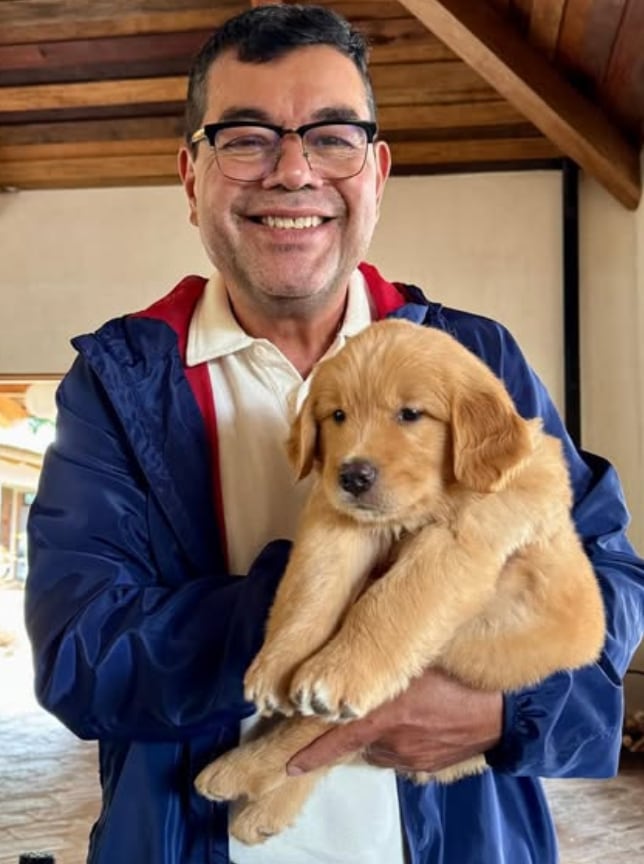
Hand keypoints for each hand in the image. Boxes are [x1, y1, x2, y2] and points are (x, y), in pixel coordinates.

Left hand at [287, 668, 501, 774]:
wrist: (508, 710)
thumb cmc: (463, 672)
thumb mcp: (420, 654)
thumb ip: (384, 652)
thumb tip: (357, 632)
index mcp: (387, 713)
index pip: (336, 738)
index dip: (310, 752)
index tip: (289, 763)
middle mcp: (394, 740)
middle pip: (357, 739)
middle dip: (348, 728)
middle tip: (347, 709)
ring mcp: (412, 756)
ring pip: (379, 747)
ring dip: (376, 732)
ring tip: (392, 707)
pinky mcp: (428, 765)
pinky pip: (401, 754)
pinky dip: (398, 740)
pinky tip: (414, 720)